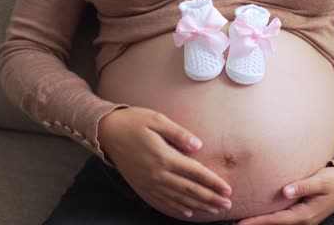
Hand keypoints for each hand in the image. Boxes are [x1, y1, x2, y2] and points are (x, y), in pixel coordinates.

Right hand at [98, 106, 232, 217]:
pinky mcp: (141, 185)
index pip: (195, 172)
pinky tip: (186, 212)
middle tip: (226, 205)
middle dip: (210, 198)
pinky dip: (176, 208)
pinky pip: (161, 201)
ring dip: (197, 205)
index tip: (228, 190)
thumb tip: (199, 146)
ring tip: (213, 211)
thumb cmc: (134, 121)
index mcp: (164, 156)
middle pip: (190, 189)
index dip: (213, 182)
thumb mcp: (157, 120)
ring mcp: (148, 182)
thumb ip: (179, 134)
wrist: (106, 131)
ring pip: (178, 198)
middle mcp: (157, 174)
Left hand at [237, 166, 333, 224]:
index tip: (242, 222)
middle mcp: (304, 220)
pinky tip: (261, 215)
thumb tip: (285, 192)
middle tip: (236, 223)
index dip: (259, 221)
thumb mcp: (321, 180)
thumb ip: (303, 186)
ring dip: (262, 222)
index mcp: (307, 214)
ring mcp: (304, 218)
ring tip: (244, 221)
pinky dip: (271, 219)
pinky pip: (284, 219)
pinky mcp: (303, 213)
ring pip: (279, 223)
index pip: (278, 220)